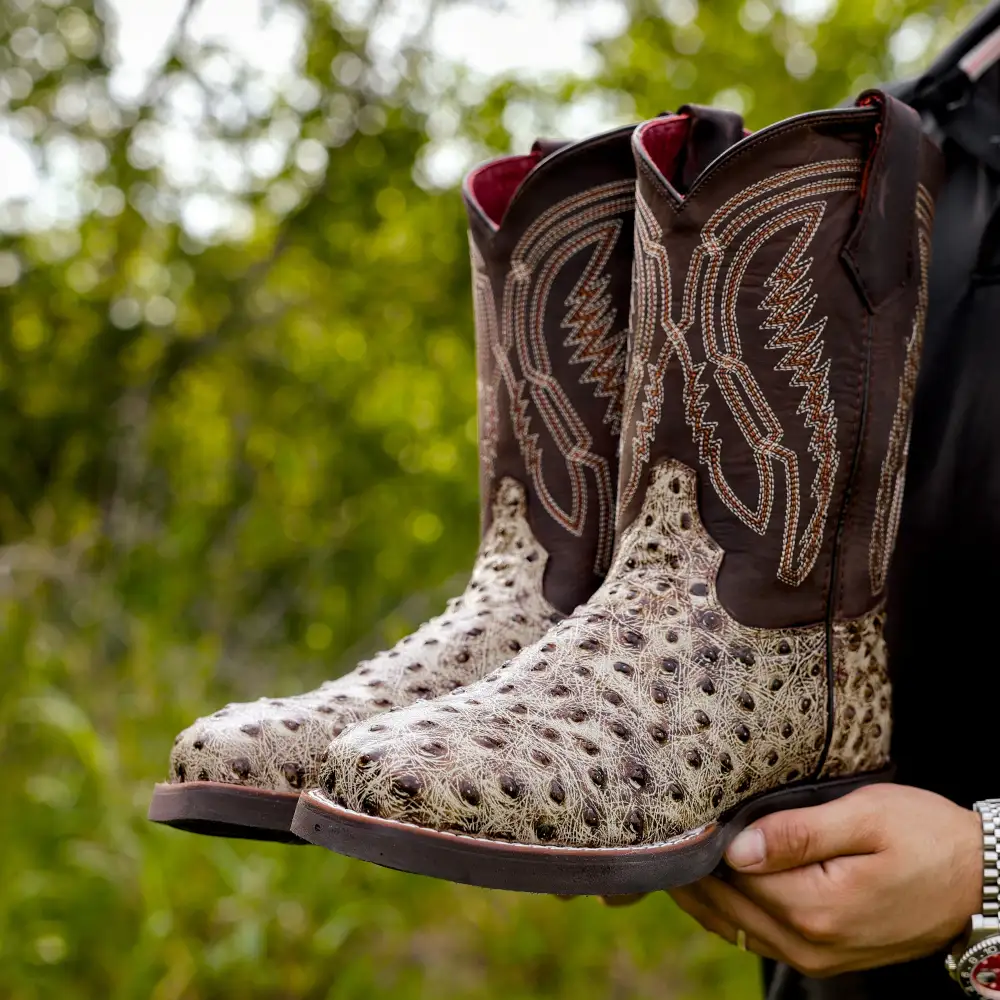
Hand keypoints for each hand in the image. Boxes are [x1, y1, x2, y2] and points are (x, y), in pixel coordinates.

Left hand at [670, 784, 982, 977]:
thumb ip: (797, 834)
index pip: (727, 877)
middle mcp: (808, 943)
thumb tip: (736, 848)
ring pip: (733, 927)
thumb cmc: (926, 836)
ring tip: (674, 851)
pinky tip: (713, 879)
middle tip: (655, 832)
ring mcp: (816, 957)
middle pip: (721, 908)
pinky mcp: (824, 956)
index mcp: (814, 908)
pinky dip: (728, 910)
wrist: (980, 882)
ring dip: (701, 893)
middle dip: (686, 873)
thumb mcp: (864, 818)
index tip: (669, 814)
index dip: (697, 845)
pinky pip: (758, 935)